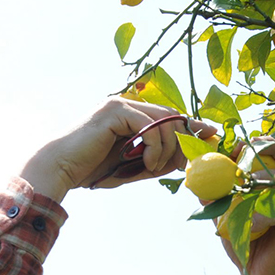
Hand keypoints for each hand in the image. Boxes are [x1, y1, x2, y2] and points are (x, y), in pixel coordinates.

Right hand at [20, 98, 217, 201]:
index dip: (192, 125)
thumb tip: (184, 160)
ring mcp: (121, 104)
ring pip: (164, 121)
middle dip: (186, 139)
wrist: (62, 170)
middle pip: (172, 116)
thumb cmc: (94, 170)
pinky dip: (154, 147)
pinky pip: (150, 126)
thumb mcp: (134, 167)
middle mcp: (128, 103)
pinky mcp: (115, 110)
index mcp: (131, 115)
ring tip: (154, 168)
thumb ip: (158, 160)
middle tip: (187, 163)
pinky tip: (146, 163)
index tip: (212, 135)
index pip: (169, 116)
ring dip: (167, 149)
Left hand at [217, 139, 274, 274]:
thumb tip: (195, 181)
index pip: (266, 155)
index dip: (252, 146)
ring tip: (243, 193)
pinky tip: (251, 226)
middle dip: (266, 148)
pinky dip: (264, 216)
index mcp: (267, 185)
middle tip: (248, 150)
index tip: (233, 147)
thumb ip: (214, 199)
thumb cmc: (242, 245)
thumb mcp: (223, 218)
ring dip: (261, 182)